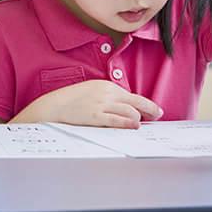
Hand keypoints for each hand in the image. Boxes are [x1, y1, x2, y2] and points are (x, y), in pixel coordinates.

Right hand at [38, 80, 162, 128]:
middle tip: (157, 116)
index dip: (147, 104)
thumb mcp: (92, 91)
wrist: (53, 106)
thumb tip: (126, 107)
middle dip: (151, 110)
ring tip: (140, 125)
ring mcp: (101, 104)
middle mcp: (106, 93)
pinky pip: (118, 120)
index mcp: (106, 85)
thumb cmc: (72, 101)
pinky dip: (129, 123)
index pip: (132, 96)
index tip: (154, 111)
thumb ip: (108, 97)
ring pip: (131, 111)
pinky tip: (134, 126)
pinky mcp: (95, 116)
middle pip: (137, 101)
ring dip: (139, 119)